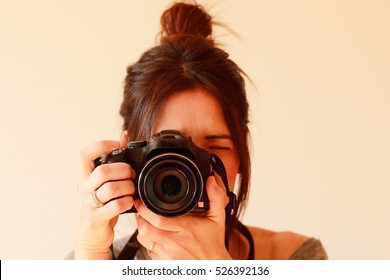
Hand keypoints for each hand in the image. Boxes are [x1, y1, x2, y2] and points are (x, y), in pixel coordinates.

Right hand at [75, 140, 134, 258]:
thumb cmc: (99, 207)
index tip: (117, 145)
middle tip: (132, 174)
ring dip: (128, 187)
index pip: (84, 155)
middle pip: (102, 171)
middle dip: (123, 170)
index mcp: (84, 178)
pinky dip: (126, 202)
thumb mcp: (102, 184)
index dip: (100, 146)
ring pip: (110, 189)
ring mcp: (87, 205)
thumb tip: (123, 136)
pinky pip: (114, 207)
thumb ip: (111, 162)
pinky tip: (129, 202)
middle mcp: (83, 190)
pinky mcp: (95, 220)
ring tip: (132, 190)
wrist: (91, 237)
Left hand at [135, 176, 231, 259]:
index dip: (144, 209)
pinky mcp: (164, 263)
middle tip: (141, 210)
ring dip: (142, 229)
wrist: (213, 265)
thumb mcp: (218, 217)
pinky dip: (148, 242)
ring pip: (144, 240)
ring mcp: (168, 254)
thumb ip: (215, 197)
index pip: (157, 218)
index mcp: (186, 228)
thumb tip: (211, 180)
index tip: (142, 201)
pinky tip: (155, 236)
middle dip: (140, 217)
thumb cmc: (213, 242)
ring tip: (147, 222)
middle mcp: (175, 242)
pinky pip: (148, 251)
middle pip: (146, 229)